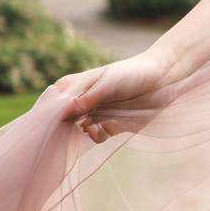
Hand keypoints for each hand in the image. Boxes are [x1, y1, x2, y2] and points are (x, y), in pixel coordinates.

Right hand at [53, 49, 171, 143]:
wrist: (163, 78)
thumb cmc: (133, 73)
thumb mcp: (110, 82)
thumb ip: (89, 97)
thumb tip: (65, 112)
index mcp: (75, 86)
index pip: (51, 104)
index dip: (46, 116)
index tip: (46, 126)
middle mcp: (81, 101)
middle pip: (60, 122)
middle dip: (60, 130)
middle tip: (64, 135)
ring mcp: (94, 114)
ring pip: (76, 132)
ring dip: (80, 134)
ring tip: (92, 126)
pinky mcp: (108, 126)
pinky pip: (94, 137)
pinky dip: (96, 136)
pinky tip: (102, 130)